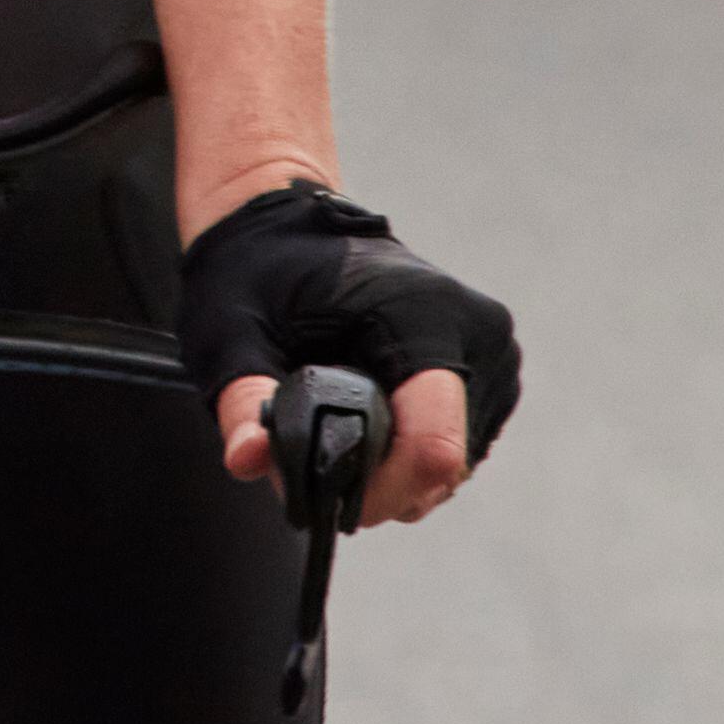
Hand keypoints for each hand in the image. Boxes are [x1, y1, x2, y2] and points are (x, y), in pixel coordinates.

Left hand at [172, 181, 514, 528]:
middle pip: (446, 464)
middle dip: (379, 485)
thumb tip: (247, 461)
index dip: (382, 489)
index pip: (435, 443)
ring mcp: (493, 356)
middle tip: (312, 471)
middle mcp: (480, 337)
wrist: (288, 225)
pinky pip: (456, 444)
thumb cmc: (256, 270)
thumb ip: (242, 400)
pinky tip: (362, 428)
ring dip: (394, 472)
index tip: (328, 498)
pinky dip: (409, 452)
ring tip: (332, 438)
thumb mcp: (229, 332)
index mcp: (429, 318)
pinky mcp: (490, 372)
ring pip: (454, 462)